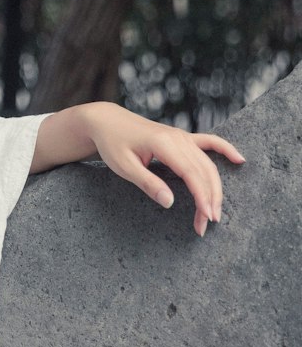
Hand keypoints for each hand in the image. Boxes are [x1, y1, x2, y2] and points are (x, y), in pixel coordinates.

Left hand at [84, 101, 244, 236]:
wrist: (107, 121)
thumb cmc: (112, 144)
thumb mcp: (124, 166)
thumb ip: (147, 183)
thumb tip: (170, 203)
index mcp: (163, 144)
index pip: (190, 174)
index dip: (201, 197)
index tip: (206, 218)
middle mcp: (178, 138)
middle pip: (203, 171)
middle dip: (209, 199)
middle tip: (206, 225)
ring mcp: (181, 136)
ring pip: (208, 163)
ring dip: (214, 188)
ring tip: (214, 213)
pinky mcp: (181, 137)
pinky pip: (209, 142)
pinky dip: (225, 149)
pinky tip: (239, 160)